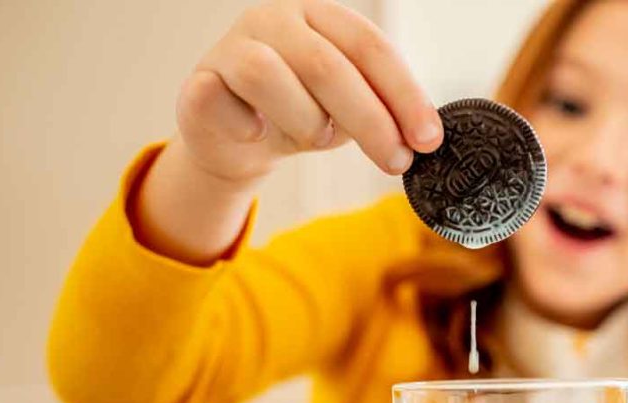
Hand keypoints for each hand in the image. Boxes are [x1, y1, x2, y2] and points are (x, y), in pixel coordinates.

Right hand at [176, 0, 442, 184]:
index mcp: (322, 16)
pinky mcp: (198, 82)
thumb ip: (382, 113)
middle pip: (328, 65)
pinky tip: (258, 133)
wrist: (237, 140)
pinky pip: (221, 101)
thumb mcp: (350, 111)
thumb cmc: (302, 115)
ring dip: (306, 121)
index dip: (404, 94)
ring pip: (269, 75)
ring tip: (315, 139)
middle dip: (371, 121)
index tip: (429, 138)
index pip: (370, 46)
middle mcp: (275, 18)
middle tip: (396, 162)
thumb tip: (422, 138)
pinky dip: (248, 125)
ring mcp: (231, 45)